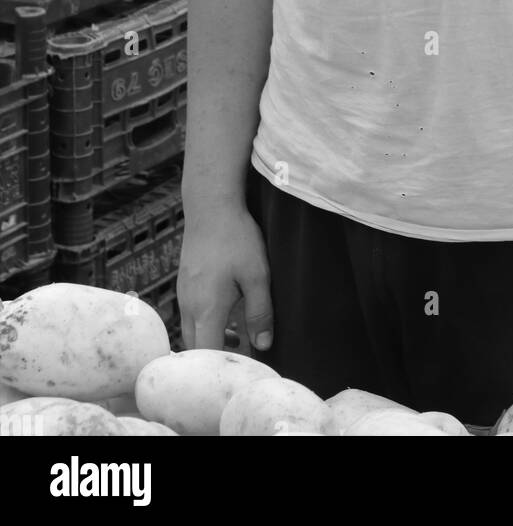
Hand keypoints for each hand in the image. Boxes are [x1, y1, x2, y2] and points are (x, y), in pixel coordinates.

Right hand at [177, 204, 273, 353]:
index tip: (243, 371)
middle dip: (215, 358)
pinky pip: (191, 315)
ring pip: (191, 331)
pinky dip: (206, 324)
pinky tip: (227, 314)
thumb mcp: (257, 275)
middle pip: (195, 348)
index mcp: (206, 309)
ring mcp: (183, 294)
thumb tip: (264, 346)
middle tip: (242, 359)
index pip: (207, 355)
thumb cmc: (236, 238)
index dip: (223, 368)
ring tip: (239, 339)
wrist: (210, 205)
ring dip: (211, 340)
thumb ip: (260, 312)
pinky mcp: (185, 283)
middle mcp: (189, 306)